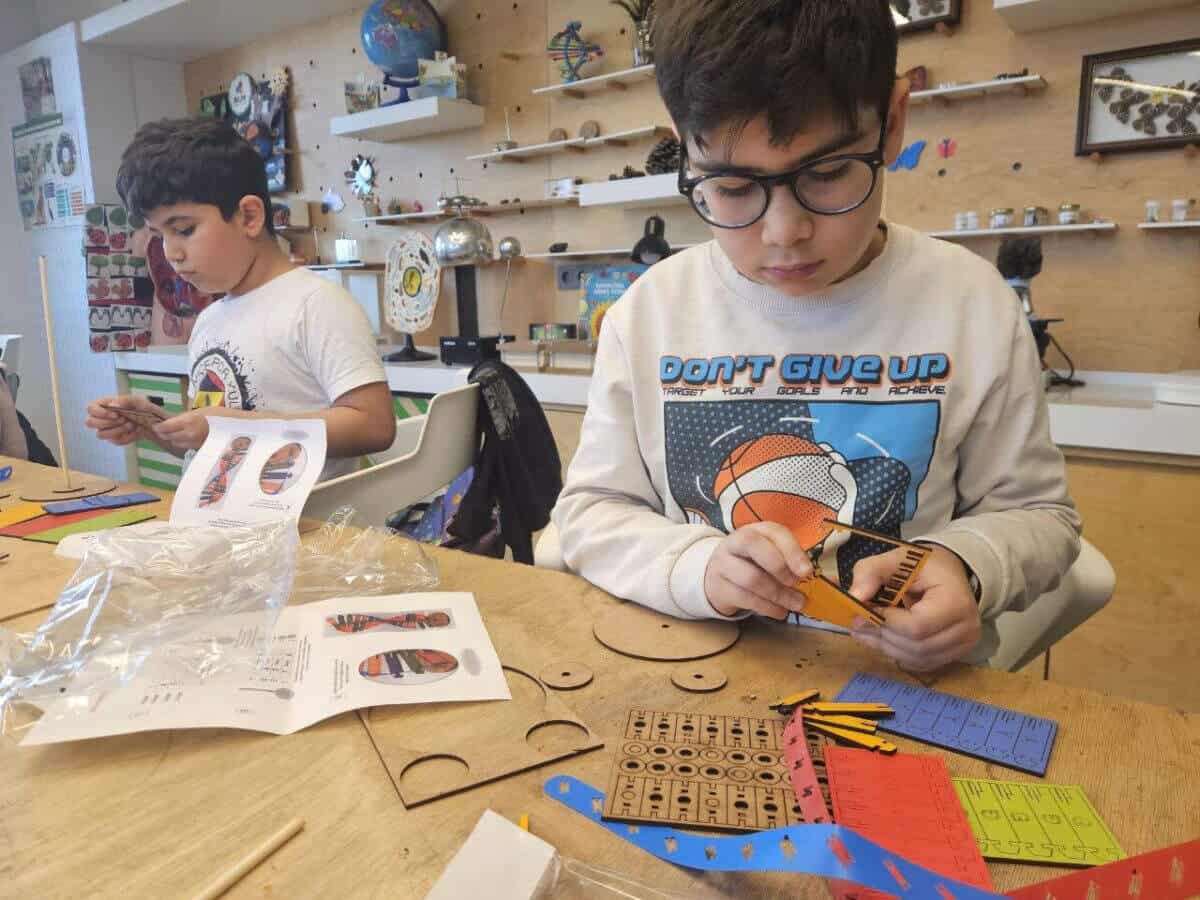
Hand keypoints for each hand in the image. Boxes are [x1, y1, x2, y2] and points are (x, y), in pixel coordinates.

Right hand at [85, 395, 162, 445]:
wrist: (154, 423)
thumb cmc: (144, 408)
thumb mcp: (138, 401)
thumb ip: (125, 400)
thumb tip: (112, 405)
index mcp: (105, 405)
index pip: (90, 408)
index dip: (99, 412)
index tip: (115, 414)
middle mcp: (102, 417)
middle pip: (89, 422)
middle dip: (108, 422)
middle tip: (124, 419)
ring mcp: (107, 429)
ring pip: (100, 434)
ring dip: (117, 430)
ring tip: (131, 425)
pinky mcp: (115, 439)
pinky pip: (115, 441)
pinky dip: (127, 437)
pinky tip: (135, 431)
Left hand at [152, 407, 227, 450]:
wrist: (235, 427)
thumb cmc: (220, 415)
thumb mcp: (200, 410)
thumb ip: (185, 417)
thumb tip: (173, 421)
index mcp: (188, 421)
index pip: (166, 427)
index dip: (158, 427)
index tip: (155, 426)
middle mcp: (189, 434)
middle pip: (169, 437)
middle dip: (164, 434)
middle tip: (161, 430)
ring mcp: (194, 443)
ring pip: (176, 443)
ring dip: (173, 438)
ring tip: (173, 434)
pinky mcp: (199, 448)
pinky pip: (186, 446)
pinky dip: (182, 442)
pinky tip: (184, 438)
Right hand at [703, 522, 811, 619]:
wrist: (718, 576)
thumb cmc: (753, 563)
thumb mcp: (769, 554)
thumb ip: (787, 559)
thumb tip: (808, 577)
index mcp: (755, 530)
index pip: (773, 532)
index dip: (791, 550)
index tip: (807, 571)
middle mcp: (735, 542)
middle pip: (753, 545)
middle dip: (779, 566)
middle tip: (795, 584)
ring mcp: (723, 564)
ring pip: (750, 577)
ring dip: (778, 594)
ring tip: (795, 604)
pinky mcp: (719, 587)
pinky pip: (744, 598)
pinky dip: (767, 607)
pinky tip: (780, 612)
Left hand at [848, 545, 981, 671]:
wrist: (949, 573)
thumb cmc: (925, 566)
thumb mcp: (897, 558)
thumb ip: (871, 572)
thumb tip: (854, 597)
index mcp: (956, 601)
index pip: (917, 626)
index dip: (886, 621)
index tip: (865, 610)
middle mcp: (966, 628)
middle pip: (916, 646)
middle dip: (882, 635)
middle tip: (857, 622)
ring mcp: (962, 645)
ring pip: (916, 658)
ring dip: (885, 646)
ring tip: (865, 630)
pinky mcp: (953, 655)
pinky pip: (920, 663)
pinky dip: (897, 653)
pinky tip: (882, 638)